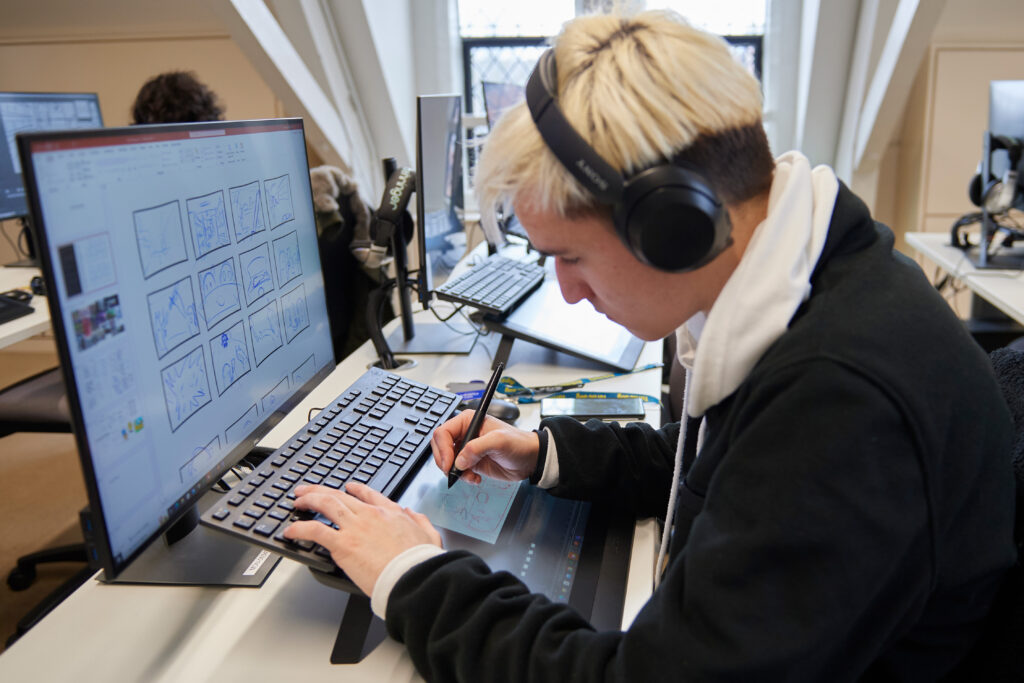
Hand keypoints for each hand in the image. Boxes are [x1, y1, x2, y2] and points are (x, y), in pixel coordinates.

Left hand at [282, 483, 440, 594]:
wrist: (413, 577)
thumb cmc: (421, 561)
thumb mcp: (429, 534)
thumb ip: (420, 522)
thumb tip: (413, 515)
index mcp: (390, 513)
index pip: (368, 494)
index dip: (354, 489)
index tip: (347, 488)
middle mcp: (370, 515)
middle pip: (339, 495)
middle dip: (320, 491)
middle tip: (307, 492)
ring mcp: (355, 528)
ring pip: (325, 504)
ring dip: (308, 500)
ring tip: (297, 503)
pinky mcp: (343, 545)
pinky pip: (315, 530)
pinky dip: (300, 528)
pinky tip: (291, 530)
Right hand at [430, 410, 539, 484]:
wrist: (530, 459)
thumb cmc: (519, 443)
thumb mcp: (499, 441)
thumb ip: (477, 448)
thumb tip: (459, 460)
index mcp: (468, 421)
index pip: (443, 432)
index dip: (443, 448)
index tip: (449, 463)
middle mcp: (465, 434)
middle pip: (440, 447)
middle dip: (445, 462)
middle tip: (453, 472)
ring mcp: (467, 449)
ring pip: (447, 461)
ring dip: (455, 472)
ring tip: (470, 476)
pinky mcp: (471, 462)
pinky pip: (457, 471)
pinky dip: (463, 477)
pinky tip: (476, 478)